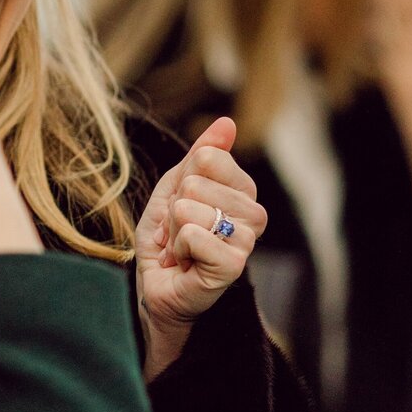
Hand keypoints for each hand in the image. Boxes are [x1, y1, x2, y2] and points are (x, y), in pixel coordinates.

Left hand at [134, 117, 265, 379]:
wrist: (157, 289)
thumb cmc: (167, 241)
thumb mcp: (175, 189)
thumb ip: (200, 155)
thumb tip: (227, 122)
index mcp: (243, 192)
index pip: (209, 156)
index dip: (182, 180)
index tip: (181, 206)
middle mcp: (254, 215)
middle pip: (197, 182)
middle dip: (175, 207)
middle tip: (181, 232)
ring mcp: (247, 242)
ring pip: (192, 208)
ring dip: (175, 229)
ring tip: (183, 248)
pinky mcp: (234, 266)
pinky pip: (194, 234)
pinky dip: (178, 247)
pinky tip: (186, 262)